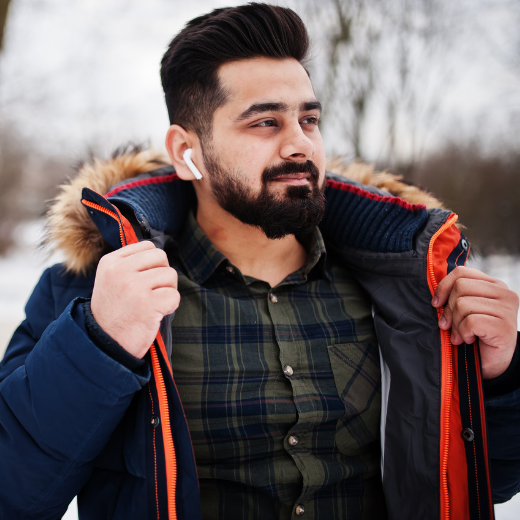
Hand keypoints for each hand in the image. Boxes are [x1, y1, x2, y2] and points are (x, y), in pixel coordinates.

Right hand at [90, 241, 179, 358]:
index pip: (148, 246)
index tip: (144, 280)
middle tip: (153, 293)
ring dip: (168, 291)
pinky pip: (175, 296)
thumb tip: (159, 253)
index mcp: (110, 262)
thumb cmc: (114, 313)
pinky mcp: (148, 305)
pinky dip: (170, 306)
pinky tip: (156, 314)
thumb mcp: (111, 281)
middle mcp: (120, 271)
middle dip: (163, 274)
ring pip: (171, 275)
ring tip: (152, 304)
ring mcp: (134, 287)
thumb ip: (130, 264)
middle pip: (161, 257)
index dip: (153, 263)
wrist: (103, 345)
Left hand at [432, 266, 518, 378]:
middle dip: (449, 309)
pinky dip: (463, 333)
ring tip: (461, 335)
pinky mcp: (504, 327)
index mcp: (493, 284)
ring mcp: (507, 309)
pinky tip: (469, 339)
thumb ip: (456, 295)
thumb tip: (436, 293)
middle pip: (460, 287)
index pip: (461, 272)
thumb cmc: (475, 334)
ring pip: (463, 304)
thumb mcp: (464, 309)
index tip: (437, 304)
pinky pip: (470, 322)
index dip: (443, 287)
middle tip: (449, 325)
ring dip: (456, 324)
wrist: (491, 363)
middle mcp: (504, 293)